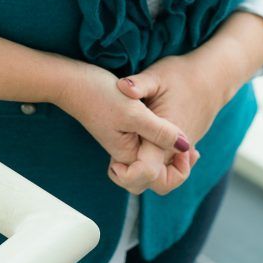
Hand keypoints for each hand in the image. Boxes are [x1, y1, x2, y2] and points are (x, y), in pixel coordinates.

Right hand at [56, 62, 191, 169]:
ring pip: (151, 164)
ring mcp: (124, 144)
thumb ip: (160, 132)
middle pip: (153, 179)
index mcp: (128, 155)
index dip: (176, 171)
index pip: (154, 180)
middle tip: (190, 153)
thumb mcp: (134, 112)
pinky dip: (161, 144)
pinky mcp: (124, 132)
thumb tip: (186, 147)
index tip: (186, 150)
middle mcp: (126, 155)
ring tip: (186, 145)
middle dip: (175, 172)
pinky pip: (146, 149)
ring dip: (170, 159)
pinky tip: (172, 131)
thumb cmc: (100, 95)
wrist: (71, 81)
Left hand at [108, 53, 221, 194]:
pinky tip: (140, 147)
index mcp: (166, 135)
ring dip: (144, 173)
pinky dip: (154, 166)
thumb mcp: (157, 75)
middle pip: (155, 183)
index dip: (127, 173)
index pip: (147, 170)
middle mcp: (175, 149)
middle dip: (134, 179)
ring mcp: (181, 151)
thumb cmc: (182, 75)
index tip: (113, 163)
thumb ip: (139, 84)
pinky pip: (168, 168)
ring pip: (163, 179)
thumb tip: (122, 86)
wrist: (212, 78)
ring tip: (127, 155)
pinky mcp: (183, 148)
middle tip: (117, 163)